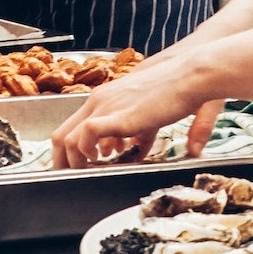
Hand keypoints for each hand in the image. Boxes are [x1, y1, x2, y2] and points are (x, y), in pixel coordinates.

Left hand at [51, 49, 221, 167]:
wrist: (190, 76)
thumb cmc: (176, 91)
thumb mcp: (150, 117)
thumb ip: (140, 134)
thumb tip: (135, 149)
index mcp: (105, 97)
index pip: (72, 126)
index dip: (70, 150)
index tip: (77, 166)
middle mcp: (99, 100)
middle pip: (61, 134)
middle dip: (63, 161)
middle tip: (72, 177)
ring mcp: (105, 106)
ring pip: (67, 138)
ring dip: (73, 162)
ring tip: (86, 174)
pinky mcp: (117, 115)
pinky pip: (86, 135)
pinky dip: (87, 152)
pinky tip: (101, 160)